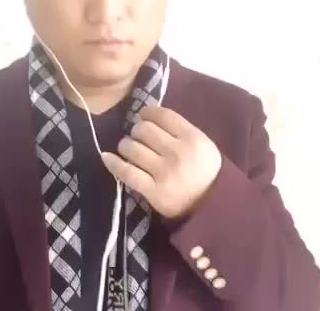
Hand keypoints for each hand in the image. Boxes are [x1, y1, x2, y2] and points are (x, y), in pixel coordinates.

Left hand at [101, 105, 221, 219]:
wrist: (213, 207)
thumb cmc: (204, 171)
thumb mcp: (202, 144)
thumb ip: (180, 129)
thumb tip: (148, 115)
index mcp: (192, 138)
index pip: (162, 115)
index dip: (148, 112)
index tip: (143, 116)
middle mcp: (178, 153)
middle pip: (143, 129)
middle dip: (136, 130)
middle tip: (138, 137)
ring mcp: (165, 173)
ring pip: (132, 148)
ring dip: (126, 145)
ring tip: (129, 149)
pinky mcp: (154, 191)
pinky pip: (126, 172)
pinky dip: (113, 163)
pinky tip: (107, 157)